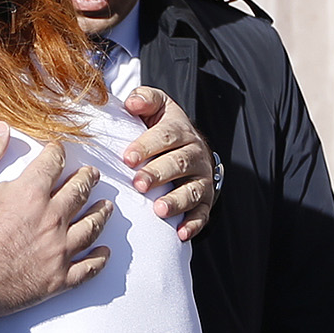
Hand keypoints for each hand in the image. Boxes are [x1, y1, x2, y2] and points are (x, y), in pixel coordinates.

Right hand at [0, 122, 113, 317]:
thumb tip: (1, 129)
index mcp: (29, 193)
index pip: (53, 164)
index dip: (57, 153)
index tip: (59, 151)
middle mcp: (51, 219)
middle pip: (79, 192)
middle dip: (86, 179)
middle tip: (92, 175)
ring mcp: (57, 251)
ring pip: (90, 227)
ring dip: (101, 214)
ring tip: (106, 207)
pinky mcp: (57, 280)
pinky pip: (88, 268)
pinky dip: (99, 259)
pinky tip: (104, 252)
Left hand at [122, 87, 213, 240]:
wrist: (190, 146)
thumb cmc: (163, 127)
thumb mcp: (157, 107)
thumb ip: (145, 99)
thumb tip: (132, 102)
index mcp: (181, 130)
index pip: (167, 136)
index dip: (147, 146)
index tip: (128, 157)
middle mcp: (196, 154)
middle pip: (179, 163)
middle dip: (158, 174)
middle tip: (139, 184)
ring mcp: (202, 178)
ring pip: (192, 190)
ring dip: (176, 201)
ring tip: (159, 210)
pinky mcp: (205, 200)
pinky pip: (202, 213)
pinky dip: (193, 224)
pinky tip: (180, 233)